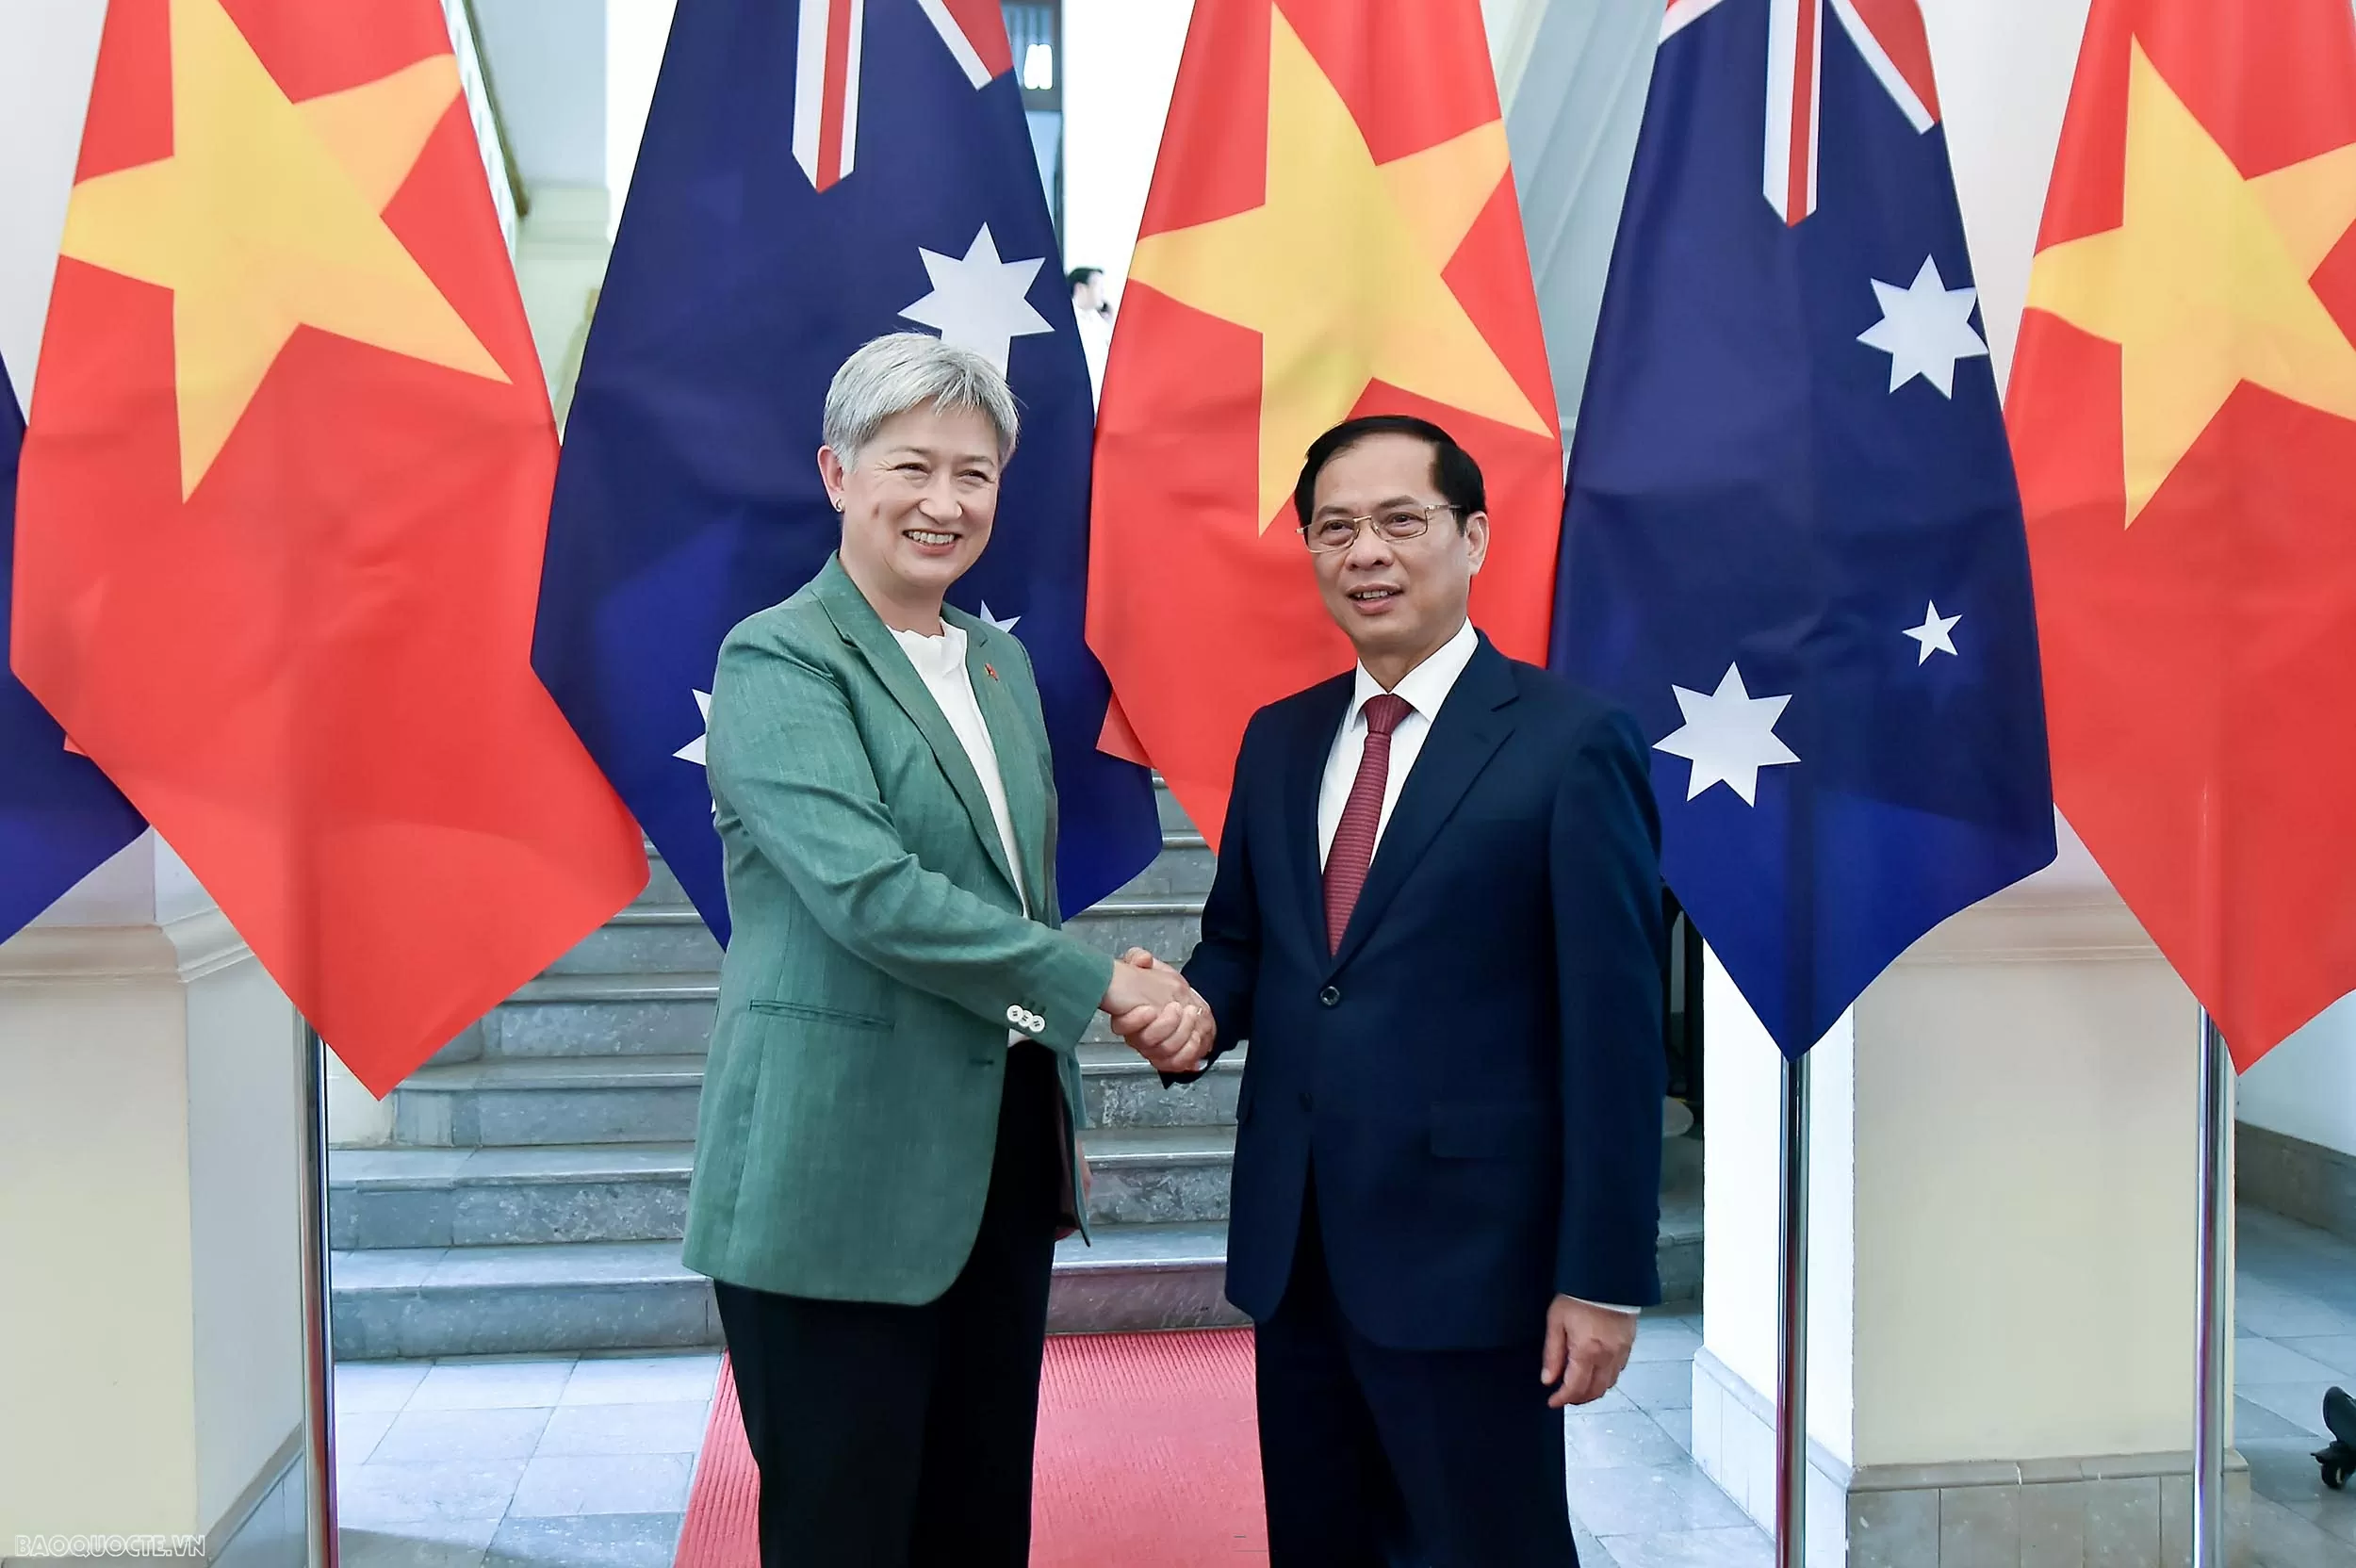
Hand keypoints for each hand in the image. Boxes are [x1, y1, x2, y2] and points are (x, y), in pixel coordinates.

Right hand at [1106, 949, 1216, 1072]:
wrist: (1180, 999)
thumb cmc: (1157, 985)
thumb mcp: (1148, 965)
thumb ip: (1139, 958)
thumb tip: (1141, 960)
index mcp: (1127, 1015)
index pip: (1122, 1026)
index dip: (1136, 1020)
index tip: (1150, 1009)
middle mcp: (1138, 1035)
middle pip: (1146, 1042)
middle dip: (1166, 1024)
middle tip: (1178, 1007)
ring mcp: (1153, 1048)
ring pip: (1164, 1051)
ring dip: (1181, 1033)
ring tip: (1190, 1015)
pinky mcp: (1169, 1057)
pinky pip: (1175, 1064)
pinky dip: (1187, 1054)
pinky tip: (1195, 1039)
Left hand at [1542, 1296, 1636, 1408]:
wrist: (1606, 1277)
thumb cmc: (1580, 1294)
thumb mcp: (1556, 1321)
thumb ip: (1552, 1353)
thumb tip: (1548, 1378)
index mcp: (1587, 1351)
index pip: (1575, 1388)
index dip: (1562, 1399)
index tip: (1553, 1401)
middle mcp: (1607, 1356)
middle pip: (1594, 1391)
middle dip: (1578, 1399)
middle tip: (1565, 1396)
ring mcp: (1621, 1351)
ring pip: (1609, 1384)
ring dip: (1593, 1391)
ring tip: (1579, 1387)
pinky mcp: (1629, 1344)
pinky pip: (1619, 1370)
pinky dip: (1607, 1378)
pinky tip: (1597, 1372)